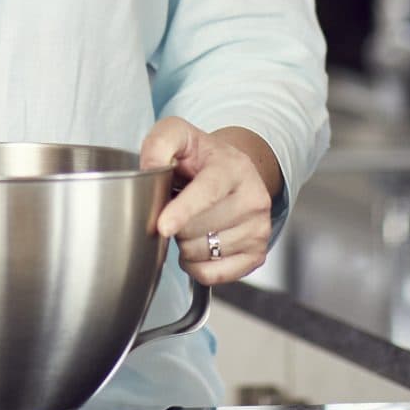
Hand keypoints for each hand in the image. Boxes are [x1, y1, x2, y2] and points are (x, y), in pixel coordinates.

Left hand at [142, 117, 272, 285]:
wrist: (233, 171)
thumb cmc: (200, 156)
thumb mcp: (178, 134)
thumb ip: (160, 143)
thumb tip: (150, 168)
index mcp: (233, 168)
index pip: (208, 192)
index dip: (184, 211)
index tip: (163, 227)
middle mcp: (253, 198)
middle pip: (196, 229)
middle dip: (175, 224)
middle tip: (177, 208)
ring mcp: (259, 228)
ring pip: (202, 253)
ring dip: (184, 245)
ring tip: (190, 223)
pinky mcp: (257, 254)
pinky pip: (212, 275)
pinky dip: (195, 266)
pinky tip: (197, 245)